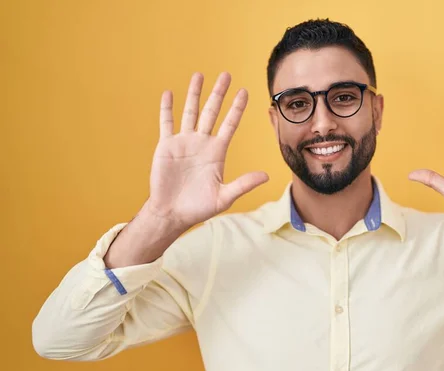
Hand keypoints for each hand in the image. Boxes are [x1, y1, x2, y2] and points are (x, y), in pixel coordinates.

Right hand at [144, 72, 268, 228]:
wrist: (173, 213)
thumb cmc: (199, 207)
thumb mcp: (224, 197)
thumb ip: (244, 184)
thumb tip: (267, 176)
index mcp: (217, 152)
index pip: (230, 124)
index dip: (237, 108)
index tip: (244, 91)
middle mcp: (202, 143)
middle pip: (212, 112)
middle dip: (219, 93)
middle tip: (226, 74)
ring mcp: (184, 142)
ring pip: (190, 112)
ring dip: (195, 94)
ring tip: (199, 75)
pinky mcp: (166, 146)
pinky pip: (167, 123)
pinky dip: (167, 109)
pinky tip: (169, 93)